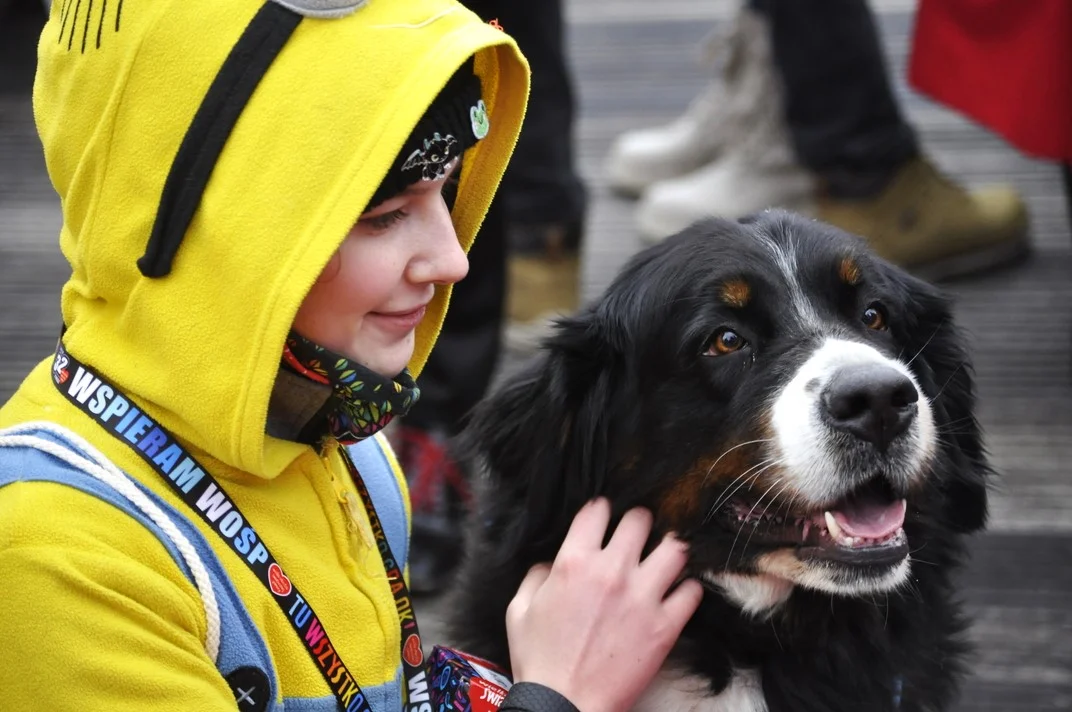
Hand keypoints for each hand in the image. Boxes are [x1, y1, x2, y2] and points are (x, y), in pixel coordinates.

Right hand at [505, 498, 703, 711]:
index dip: (600, 510)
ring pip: (675, 548)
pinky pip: (692, 592)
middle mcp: (611, 571)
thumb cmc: (539, 660)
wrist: (564, 704)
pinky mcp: (665, 626)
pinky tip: (677, 593)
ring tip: (664, 556)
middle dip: (638, 523)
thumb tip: (551, 562)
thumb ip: (536, 575)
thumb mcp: (519, 610)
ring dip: (669, 548)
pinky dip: (687, 588)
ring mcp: (643, 597)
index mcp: (573, 562)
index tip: (603, 517)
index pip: (597, 509)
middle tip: (637, 535)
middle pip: (640, 519)